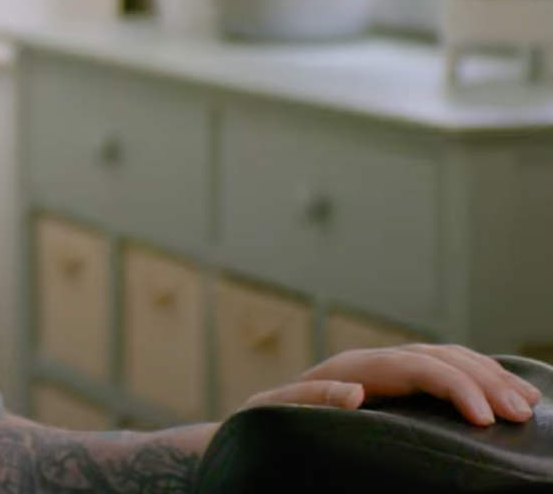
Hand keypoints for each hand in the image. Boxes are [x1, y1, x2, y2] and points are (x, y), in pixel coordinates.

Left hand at [243, 344, 542, 425]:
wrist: (254, 421)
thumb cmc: (265, 421)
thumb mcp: (277, 411)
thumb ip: (311, 399)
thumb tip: (354, 392)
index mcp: (350, 366)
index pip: (416, 367)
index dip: (454, 387)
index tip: (485, 419)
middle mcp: (372, 361)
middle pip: (439, 358)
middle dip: (484, 382)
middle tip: (520, 413)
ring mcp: (385, 368)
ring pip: (447, 359)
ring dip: (488, 376)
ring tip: (525, 402)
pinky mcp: (394, 383)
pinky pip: (442, 369)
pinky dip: (476, 376)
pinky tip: (501, 390)